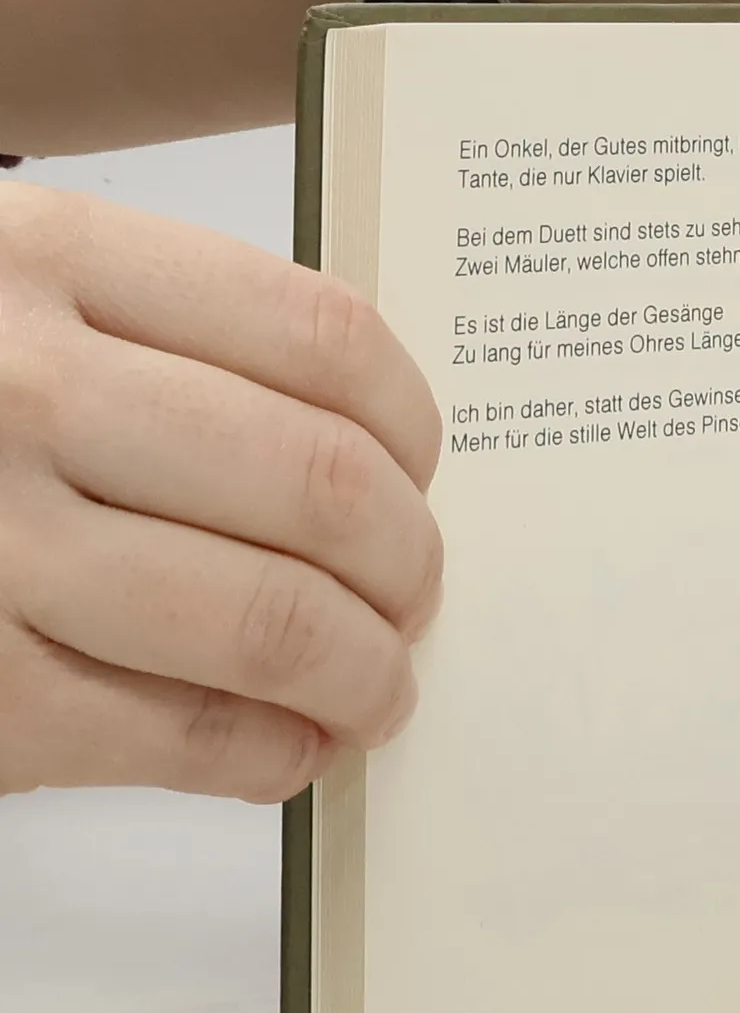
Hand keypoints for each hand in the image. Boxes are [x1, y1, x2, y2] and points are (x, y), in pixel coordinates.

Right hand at [0, 185, 441, 800]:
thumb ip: (151, 338)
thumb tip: (363, 458)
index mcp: (44, 258)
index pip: (322, 341)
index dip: (413, 425)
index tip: (424, 470)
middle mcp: (13, 388)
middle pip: (317, 487)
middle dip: (406, 564)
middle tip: (419, 595)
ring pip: (269, 621)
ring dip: (365, 672)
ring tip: (380, 687)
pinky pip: (169, 734)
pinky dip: (267, 754)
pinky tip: (291, 749)